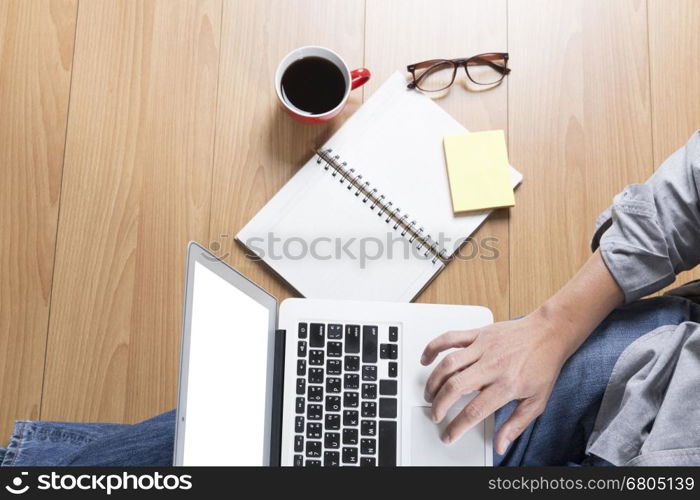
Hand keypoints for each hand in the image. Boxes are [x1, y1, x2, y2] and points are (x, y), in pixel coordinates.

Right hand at [420, 310, 571, 454]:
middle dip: (439, 405)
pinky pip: (450, 338)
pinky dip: (433, 348)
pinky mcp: (478, 333)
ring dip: (434, 382)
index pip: (474, 410)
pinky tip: (426, 359)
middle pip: (456, 387)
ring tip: (430, 394)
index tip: (449, 435)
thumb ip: (516, 425)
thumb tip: (501, 445)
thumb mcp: (537, 401)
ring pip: (449, 364)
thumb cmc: (543, 365)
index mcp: (507, 385)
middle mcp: (492, 365)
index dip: (457, 426)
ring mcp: (483, 347)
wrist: (549, 333)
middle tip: (435, 414)